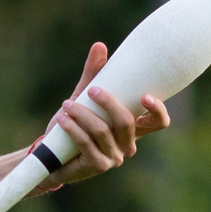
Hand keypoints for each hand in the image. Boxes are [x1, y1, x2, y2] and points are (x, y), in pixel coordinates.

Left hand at [40, 42, 172, 186]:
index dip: (158, 110)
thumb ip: (94, 75)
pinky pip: (86, 144)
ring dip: (82, 114)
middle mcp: (128, 145)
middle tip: (91, 89)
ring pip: (103, 131)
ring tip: (66, 104)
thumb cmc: (73, 125)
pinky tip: (62, 118)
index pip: (159, 123)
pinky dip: (73, 128)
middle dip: (108, 103)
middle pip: (126, 122)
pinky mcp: (98, 166)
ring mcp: (115, 158)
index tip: (145, 95)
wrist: (52, 155)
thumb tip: (100, 45)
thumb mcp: (84, 98)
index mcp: (133, 128)